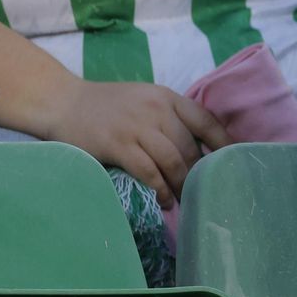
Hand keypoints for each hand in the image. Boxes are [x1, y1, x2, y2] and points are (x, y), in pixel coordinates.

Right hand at [43, 79, 232, 207]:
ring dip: (181, 184)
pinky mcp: (118, 144)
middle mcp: (157, 110)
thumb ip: (169, 117)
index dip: (223, 143)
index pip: (206, 120)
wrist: (63, 102)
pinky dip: (159, 188)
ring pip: (173, 160)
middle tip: (201, 191)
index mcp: (167, 97)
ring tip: (183, 199)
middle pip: (190, 147)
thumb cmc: (106, 105)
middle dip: (199, 172)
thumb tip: (197, 147)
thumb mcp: (145, 100)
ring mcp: (137, 127)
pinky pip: (149, 171)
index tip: (234, 161)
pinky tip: (162, 199)